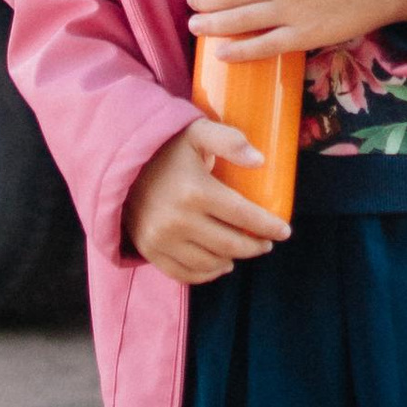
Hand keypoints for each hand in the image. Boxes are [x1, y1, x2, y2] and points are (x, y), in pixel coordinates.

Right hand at [124, 117, 290, 283]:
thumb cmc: (167, 148)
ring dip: (232, 260)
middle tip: (266, 242)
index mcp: (195, 191)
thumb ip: (229, 140)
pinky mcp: (149, 250)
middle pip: (230, 244)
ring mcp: (161, 239)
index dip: (268, 225)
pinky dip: (206, 274)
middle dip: (255, 246)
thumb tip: (260, 161)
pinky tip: (219, 265)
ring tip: (242, 250)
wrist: (122, 164)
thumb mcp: (197, 132)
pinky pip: (184, 273)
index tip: (284, 231)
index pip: (243, 216)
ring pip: (210, 262)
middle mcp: (177, 220)